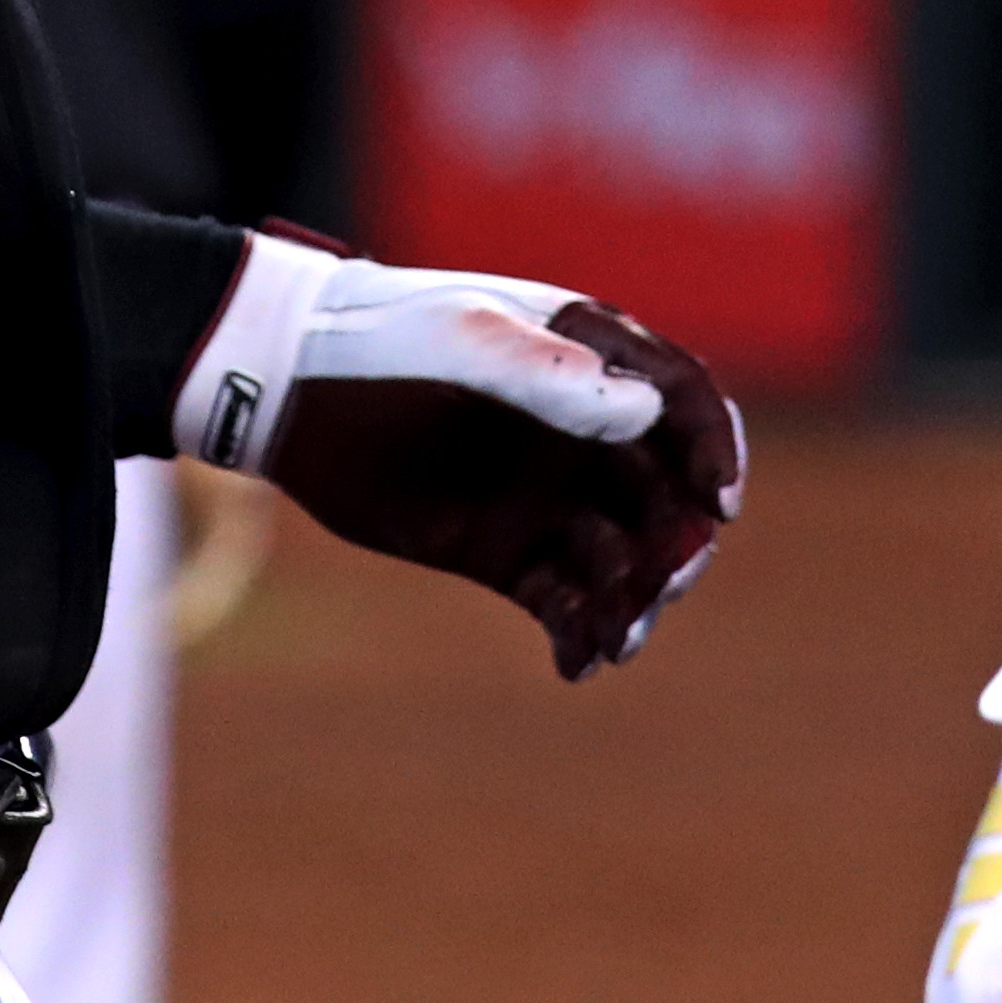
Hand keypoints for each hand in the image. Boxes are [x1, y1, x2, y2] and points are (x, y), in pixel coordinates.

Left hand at [173, 230, 746, 678]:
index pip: (682, 402)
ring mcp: (545, 495)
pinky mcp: (503, 551)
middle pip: (666, 495)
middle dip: (677, 544)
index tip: (718, 505)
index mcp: (589, 358)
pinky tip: (576, 663)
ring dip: (633, 601)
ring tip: (612, 640)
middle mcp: (582, 431)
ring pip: (622, 558)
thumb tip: (646, 410)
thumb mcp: (461, 342)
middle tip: (659, 585)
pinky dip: (580, 633)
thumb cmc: (375, 340)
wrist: (283, 388)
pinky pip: (563, 601)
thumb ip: (549, 376)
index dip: (714, 450)